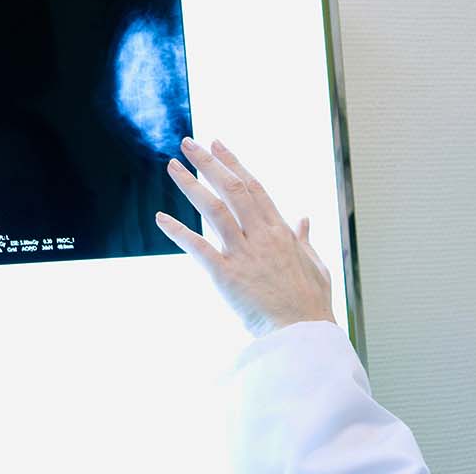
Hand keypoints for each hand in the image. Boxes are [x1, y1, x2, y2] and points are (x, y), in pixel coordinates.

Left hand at [155, 137, 335, 337]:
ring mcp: (244, 254)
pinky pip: (199, 248)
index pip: (254, 187)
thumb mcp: (314, 264)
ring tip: (172, 167)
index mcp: (281, 231)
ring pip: (215, 210)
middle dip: (209, 163)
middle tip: (188, 143)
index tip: (218, 145)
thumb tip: (303, 219)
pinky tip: (161, 218)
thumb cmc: (311, 302)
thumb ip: (304, 239)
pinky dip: (178, 232)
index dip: (234, 164)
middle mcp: (262, 236)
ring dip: (192, 185)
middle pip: (233, 189)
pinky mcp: (227, 276)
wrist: (303, 332)